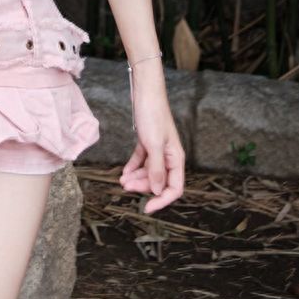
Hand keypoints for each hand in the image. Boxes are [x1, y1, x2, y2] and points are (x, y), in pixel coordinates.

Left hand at [120, 81, 185, 212]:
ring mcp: (158, 149)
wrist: (145, 91)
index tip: (147, 208)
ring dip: (136, 178)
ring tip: (122, 180)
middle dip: (143, 187)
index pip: (174, 188)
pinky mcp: (148, 142)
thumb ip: (156, 169)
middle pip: (159, 181)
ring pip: (149, 172)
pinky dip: (133, 167)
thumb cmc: (153, 114)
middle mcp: (169, 156)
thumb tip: (158, 191)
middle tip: (126, 187)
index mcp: (176, 159)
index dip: (162, 200)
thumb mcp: (154, 144)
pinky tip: (124, 172)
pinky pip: (142, 160)